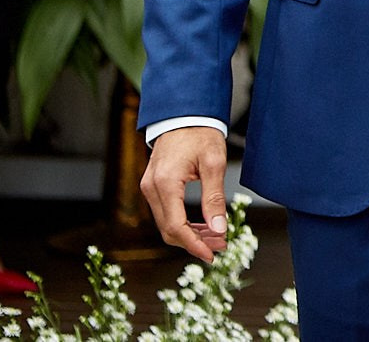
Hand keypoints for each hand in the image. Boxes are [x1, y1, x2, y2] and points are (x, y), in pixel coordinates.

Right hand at [141, 127, 227, 263]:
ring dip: (189, 233)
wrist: (184, 113)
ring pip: (166, 223)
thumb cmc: (200, 133)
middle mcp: (151, 188)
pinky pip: (165, 212)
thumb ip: (214, 198)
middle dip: (194, 242)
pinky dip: (182, 222)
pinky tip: (202, 224)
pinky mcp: (152, 186)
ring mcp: (149, 187)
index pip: (176, 226)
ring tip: (216, 237)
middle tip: (219, 246)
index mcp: (164, 183)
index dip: (194, 244)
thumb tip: (219, 228)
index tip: (212, 254)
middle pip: (168, 229)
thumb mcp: (214, 164)